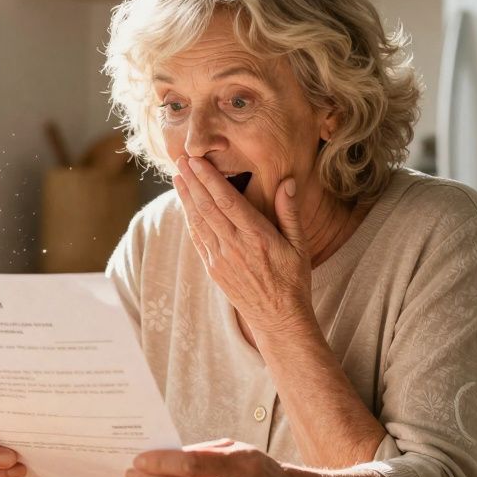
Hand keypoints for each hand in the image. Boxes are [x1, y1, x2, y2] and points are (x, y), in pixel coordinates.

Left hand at [172, 155, 312, 337]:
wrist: (278, 318)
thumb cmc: (293, 279)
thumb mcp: (299, 245)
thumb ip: (290, 212)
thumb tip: (287, 181)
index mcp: (257, 236)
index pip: (227, 201)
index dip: (209, 179)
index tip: (197, 161)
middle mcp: (235, 246)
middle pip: (207, 207)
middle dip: (192, 181)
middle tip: (180, 159)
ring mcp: (221, 258)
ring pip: (198, 221)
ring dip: (186, 197)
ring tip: (177, 176)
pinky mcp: (213, 269)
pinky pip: (198, 239)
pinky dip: (189, 219)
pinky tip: (185, 205)